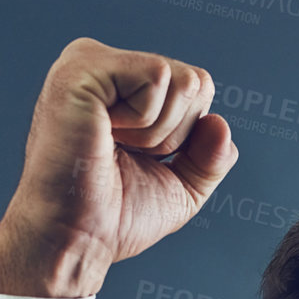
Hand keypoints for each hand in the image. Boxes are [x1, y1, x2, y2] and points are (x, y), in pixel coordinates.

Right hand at [0, 36, 237, 296]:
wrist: (77, 238)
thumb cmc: (115, 217)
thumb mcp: (180, 188)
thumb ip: (209, 159)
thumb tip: (222, 125)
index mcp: (119, 85)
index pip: (195, 88)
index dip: (185, 137)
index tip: (140, 160)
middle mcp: (103, 64)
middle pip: (195, 82)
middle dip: (176, 135)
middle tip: (125, 156)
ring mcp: (90, 60)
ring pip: (182, 80)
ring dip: (159, 133)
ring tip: (111, 148)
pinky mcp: (85, 66)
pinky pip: (159, 77)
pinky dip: (146, 122)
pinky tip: (105, 135)